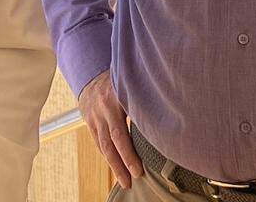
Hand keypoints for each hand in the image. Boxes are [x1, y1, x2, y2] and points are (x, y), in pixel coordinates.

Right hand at [78, 68, 143, 188]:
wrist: (89, 74)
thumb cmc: (121, 79)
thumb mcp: (131, 83)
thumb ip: (142, 97)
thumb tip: (166, 115)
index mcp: (118, 95)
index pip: (125, 127)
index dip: (132, 149)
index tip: (142, 165)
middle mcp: (104, 107)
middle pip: (114, 139)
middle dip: (125, 161)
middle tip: (136, 177)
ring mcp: (94, 116)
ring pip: (104, 145)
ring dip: (115, 165)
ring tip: (126, 181)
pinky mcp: (89, 122)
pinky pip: (98, 143)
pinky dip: (107, 156)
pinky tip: (116, 167)